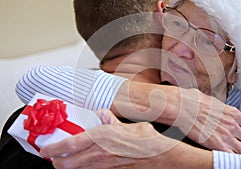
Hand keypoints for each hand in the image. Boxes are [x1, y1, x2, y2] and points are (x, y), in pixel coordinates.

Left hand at [40, 109, 186, 168]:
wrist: (159, 156)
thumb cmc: (146, 140)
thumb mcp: (128, 124)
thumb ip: (111, 120)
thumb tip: (102, 113)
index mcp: (101, 137)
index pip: (68, 144)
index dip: (52, 149)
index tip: (45, 149)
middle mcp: (98, 154)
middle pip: (66, 163)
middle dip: (56, 160)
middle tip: (54, 155)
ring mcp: (102, 166)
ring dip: (67, 166)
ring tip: (66, 160)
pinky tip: (85, 163)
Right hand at [173, 88, 240, 156]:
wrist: (185, 106)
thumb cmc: (196, 102)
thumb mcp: (215, 102)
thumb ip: (223, 110)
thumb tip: (222, 112)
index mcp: (233, 114)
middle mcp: (233, 125)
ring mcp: (226, 135)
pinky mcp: (217, 144)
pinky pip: (232, 155)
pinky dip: (239, 161)